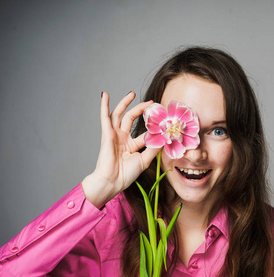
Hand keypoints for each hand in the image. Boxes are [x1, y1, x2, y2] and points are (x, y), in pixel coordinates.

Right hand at [82, 91, 159, 207]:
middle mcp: (122, 138)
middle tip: (152, 102)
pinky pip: (105, 117)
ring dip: (125, 103)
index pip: (144, 132)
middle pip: (132, 118)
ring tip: (132, 93)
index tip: (164, 120)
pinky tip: (104, 95)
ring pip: (120, 115)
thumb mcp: (144, 160)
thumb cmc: (126, 175)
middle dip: (141, 109)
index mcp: (131, 145)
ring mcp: (114, 135)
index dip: (153, 126)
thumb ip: (154, 149)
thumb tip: (165, 137)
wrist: (112, 182)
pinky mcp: (107, 134)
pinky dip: (104, 105)